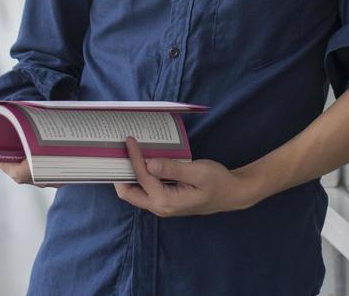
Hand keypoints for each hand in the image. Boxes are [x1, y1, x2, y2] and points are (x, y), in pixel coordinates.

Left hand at [113, 137, 261, 216]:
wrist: (232, 194)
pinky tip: (141, 163)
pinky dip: (139, 178)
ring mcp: (162, 206)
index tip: (129, 141)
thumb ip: (173, 169)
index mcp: (166, 201)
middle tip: (116, 153)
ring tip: (124, 156)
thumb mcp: (198, 173)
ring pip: (135, 193)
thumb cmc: (218, 182)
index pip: (143, 177)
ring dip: (128, 176)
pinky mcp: (166, 200)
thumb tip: (149, 164)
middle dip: (119, 174)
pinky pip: (145, 190)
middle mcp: (160, 207)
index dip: (134, 158)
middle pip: (129, 193)